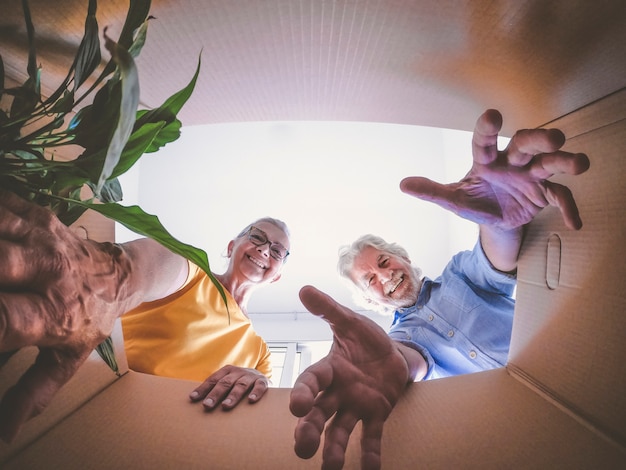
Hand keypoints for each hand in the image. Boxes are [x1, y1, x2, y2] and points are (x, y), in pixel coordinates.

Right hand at [0, 189, 136, 441]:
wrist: (125, 273)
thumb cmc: (93, 317)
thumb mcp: (68, 358)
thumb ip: (32, 393)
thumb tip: (3, 437)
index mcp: (54, 314)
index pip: (4, 320)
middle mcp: (52, 273)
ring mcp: (46, 239)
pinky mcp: (40, 215)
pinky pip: (2, 206)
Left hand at [189, 365, 268, 409]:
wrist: (262, 378)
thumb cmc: (239, 383)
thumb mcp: (228, 382)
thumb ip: (216, 389)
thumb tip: (195, 400)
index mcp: (227, 371)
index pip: (213, 379)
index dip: (203, 388)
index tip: (193, 398)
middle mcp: (238, 372)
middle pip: (225, 383)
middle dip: (215, 394)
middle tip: (207, 405)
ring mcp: (250, 376)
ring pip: (240, 385)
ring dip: (233, 396)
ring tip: (225, 405)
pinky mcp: (263, 382)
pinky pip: (259, 386)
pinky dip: (256, 392)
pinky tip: (251, 400)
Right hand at [290, 286, 410, 469]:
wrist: (393, 354)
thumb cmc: (366, 339)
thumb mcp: (350, 321)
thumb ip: (328, 309)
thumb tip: (303, 288)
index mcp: (329, 369)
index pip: (311, 382)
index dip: (303, 393)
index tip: (297, 407)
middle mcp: (338, 392)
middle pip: (319, 413)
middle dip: (310, 430)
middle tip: (303, 448)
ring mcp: (356, 405)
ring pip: (340, 430)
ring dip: (334, 449)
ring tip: (332, 469)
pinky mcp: (376, 414)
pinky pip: (371, 436)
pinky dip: (370, 454)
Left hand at [400, 109, 589, 230]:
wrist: (495, 221)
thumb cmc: (474, 201)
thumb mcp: (454, 200)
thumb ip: (432, 191)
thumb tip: (403, 184)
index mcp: (486, 160)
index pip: (485, 141)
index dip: (488, 128)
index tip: (492, 115)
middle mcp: (511, 162)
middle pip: (525, 144)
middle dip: (539, 140)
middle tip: (553, 140)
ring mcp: (531, 176)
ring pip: (549, 163)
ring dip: (565, 162)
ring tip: (579, 164)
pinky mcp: (545, 193)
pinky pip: (560, 197)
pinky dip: (569, 208)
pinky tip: (575, 223)